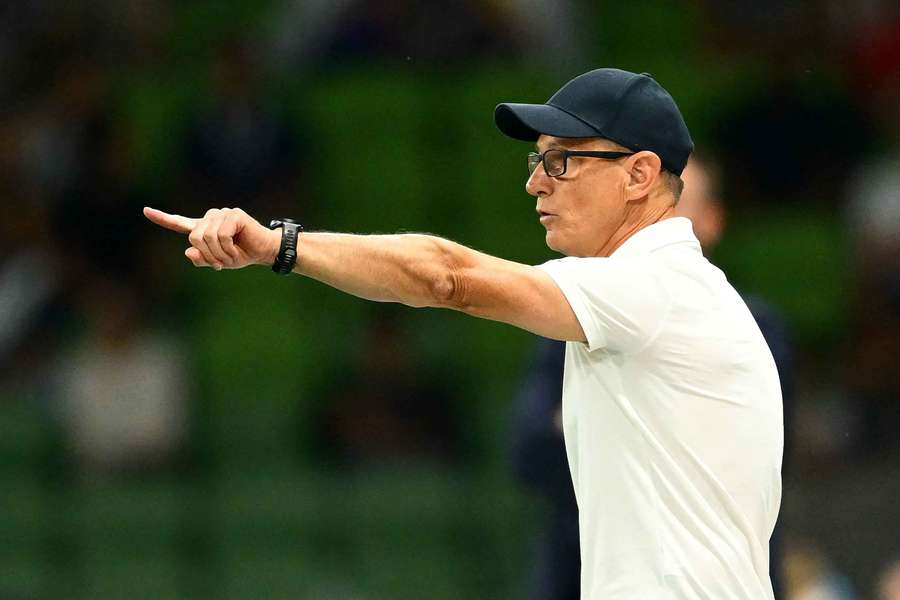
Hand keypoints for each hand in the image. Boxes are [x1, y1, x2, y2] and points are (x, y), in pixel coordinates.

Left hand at [143, 206, 279, 269]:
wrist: (264, 251)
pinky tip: (237, 251)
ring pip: (207, 237)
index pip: (179, 223)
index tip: (146, 211)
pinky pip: (221, 234)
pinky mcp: (233, 215)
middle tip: (221, 263)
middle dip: (208, 255)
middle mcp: (209, 218)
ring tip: (231, 257)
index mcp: (203, 228)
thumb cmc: (241, 255)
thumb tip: (188, 252)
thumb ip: (201, 259)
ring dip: (219, 253)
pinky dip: (228, 248)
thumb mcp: (218, 262)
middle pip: (195, 237)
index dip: (162, 218)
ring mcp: (222, 214)